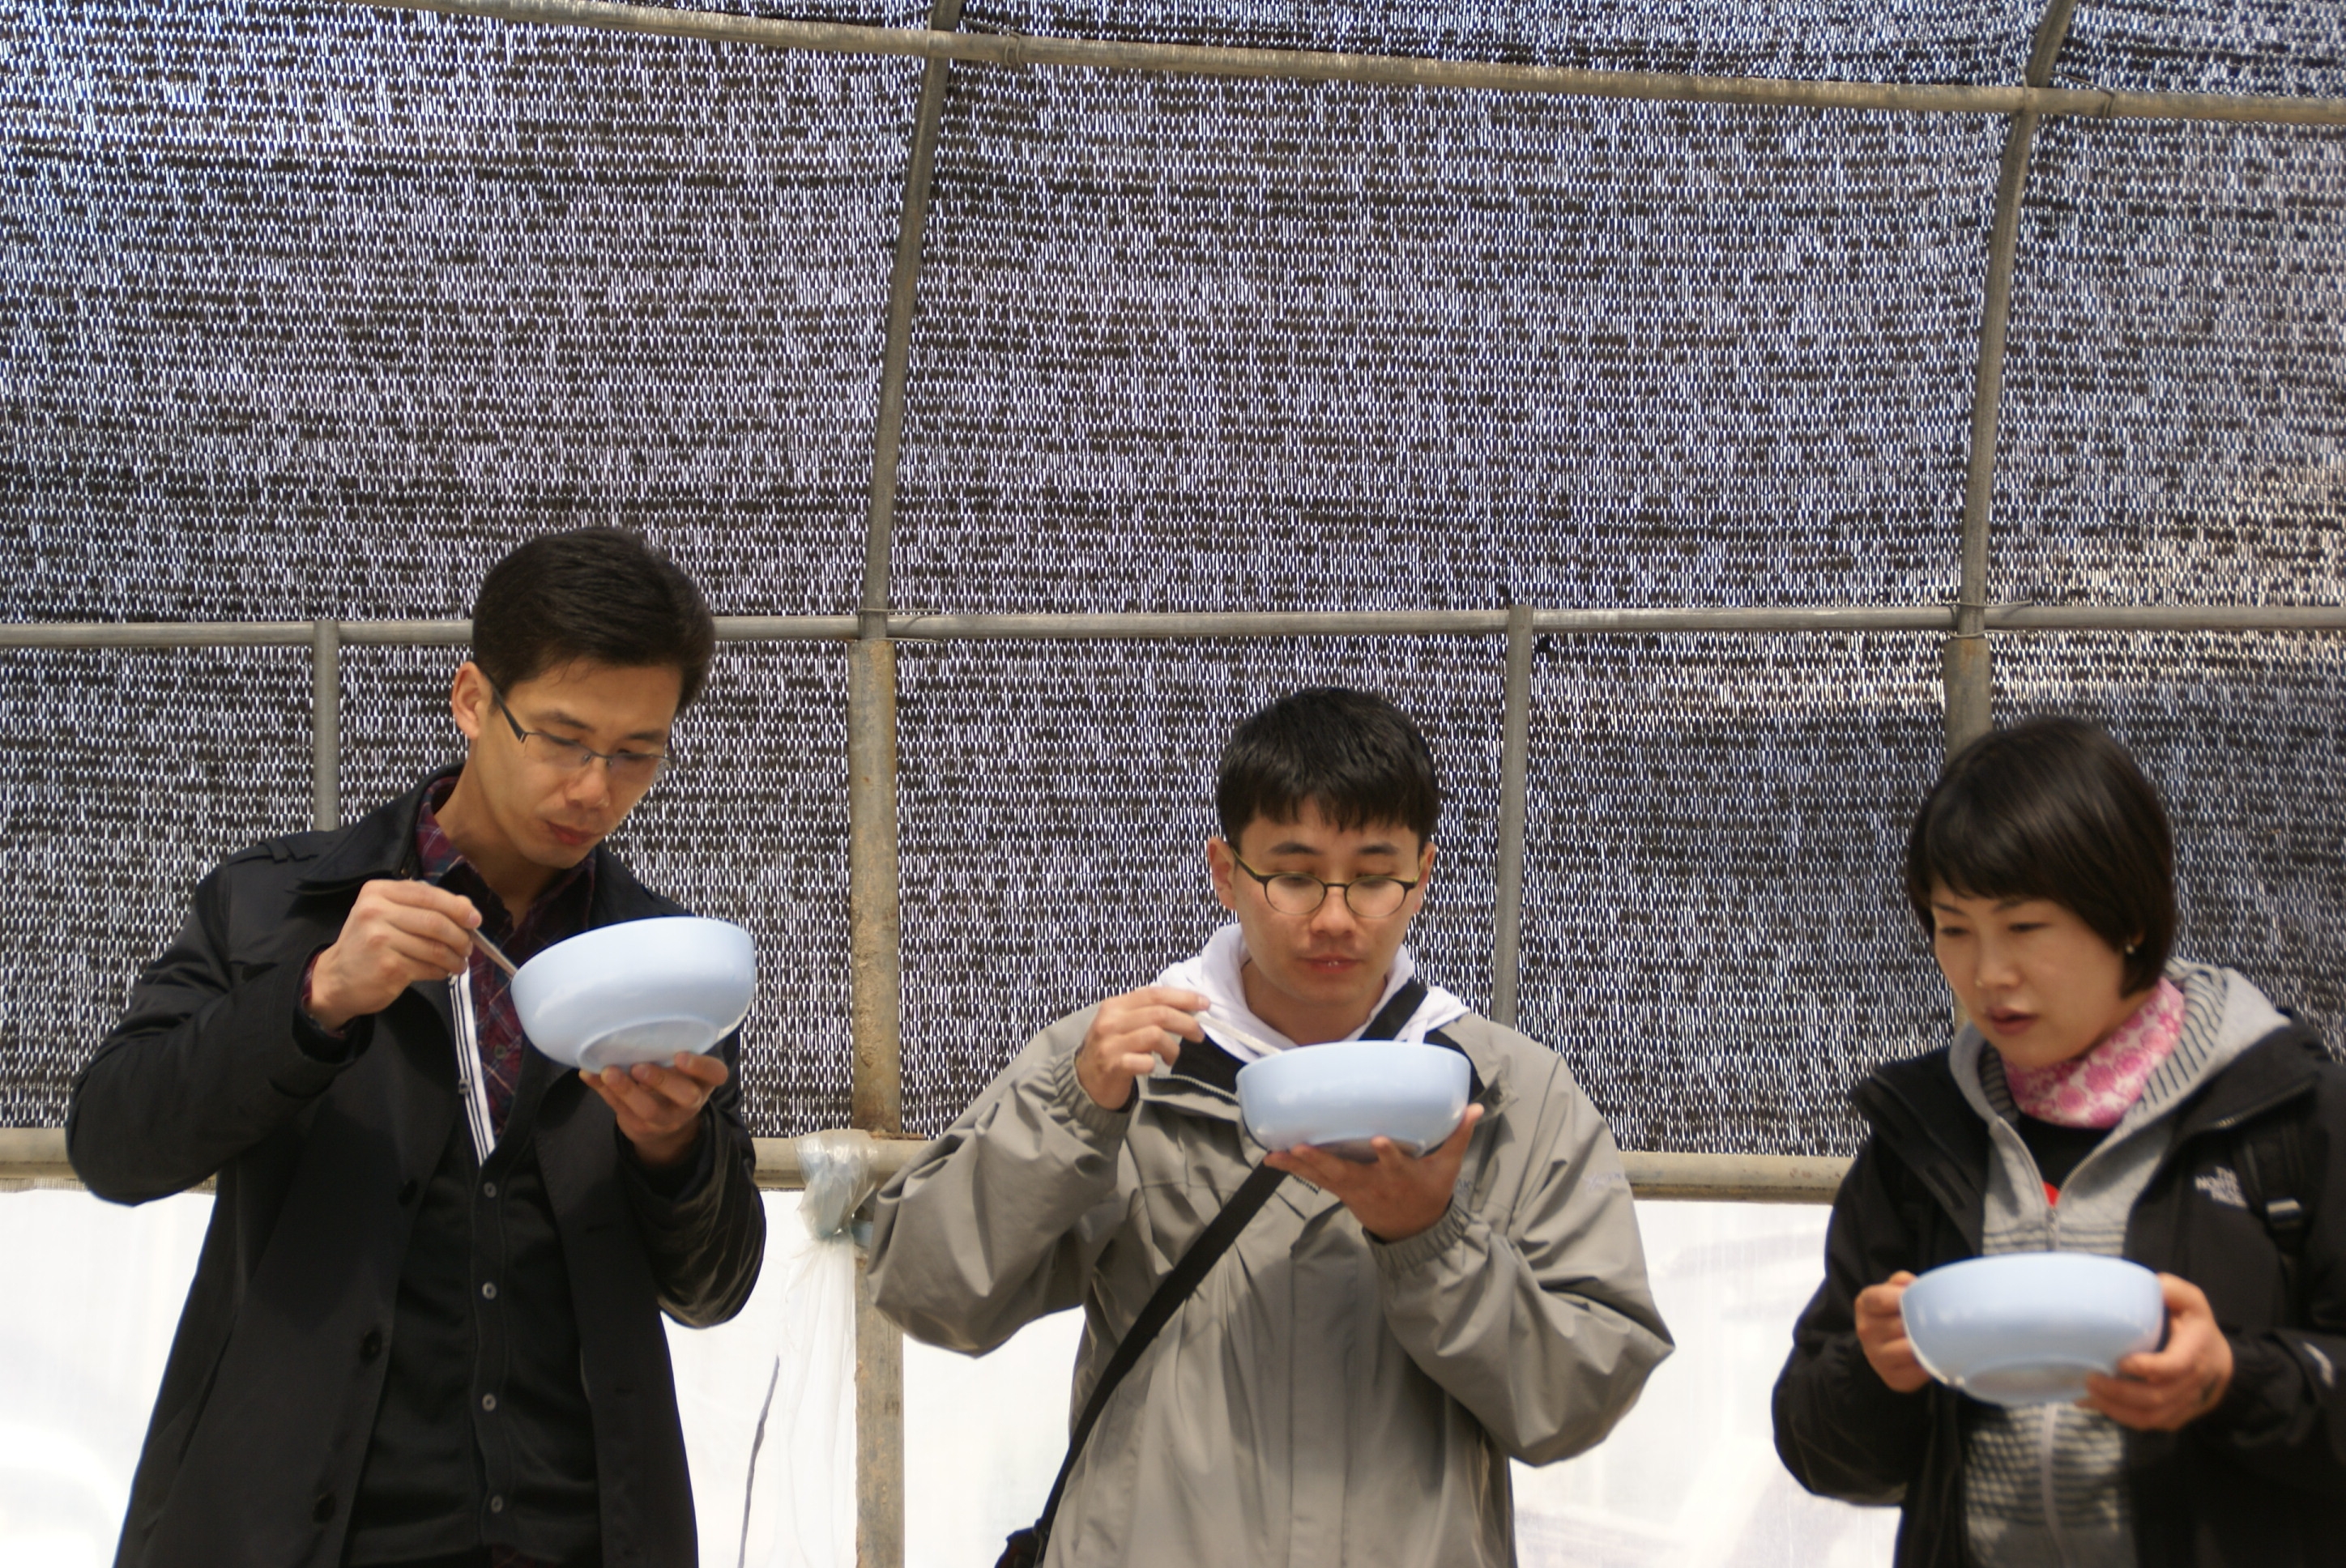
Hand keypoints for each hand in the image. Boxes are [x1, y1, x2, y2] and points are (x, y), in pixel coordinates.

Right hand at [307, 879, 480, 1030]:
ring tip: (460, 962)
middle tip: (469, 946)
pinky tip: (443, 972)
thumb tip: (467, 906)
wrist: (335, 979)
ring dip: (455, 957)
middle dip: (460, 935)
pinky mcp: (388, 966)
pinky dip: (442, 971)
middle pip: (435, 921)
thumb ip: (423, 906)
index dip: (457, 907)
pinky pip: (428, 967)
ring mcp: (380, 940)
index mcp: (377, 892)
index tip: (475, 920)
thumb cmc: (368, 944)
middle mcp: (375, 912)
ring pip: (435, 947)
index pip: (428, 894)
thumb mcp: (387, 915)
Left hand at [583, 1052, 729, 1168]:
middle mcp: (690, 1102)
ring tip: (608, 1072)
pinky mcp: (640, 1127)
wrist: (663, 1125)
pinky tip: (589, 1075)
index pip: (715, 1074)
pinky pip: (621, 1110)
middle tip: (639, 1067)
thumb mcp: (681, 1068)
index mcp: (703, 1081)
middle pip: (685, 1096)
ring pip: (649, 1110)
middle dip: (661, 1081)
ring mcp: (666, 1119)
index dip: (700, 1066)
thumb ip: (668, 1050)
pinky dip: (603, 1091)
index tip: (680, 1055)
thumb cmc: (672, 1080)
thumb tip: (635, 1023)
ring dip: (627, 1090)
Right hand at [1075, 986, 1206, 1110]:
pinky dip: (1154, 1064)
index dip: (1182, 997)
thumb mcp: (1123, 1023)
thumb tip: (1187, 1007)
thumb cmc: (1111, 1048)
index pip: (1154, 994)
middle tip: (1199, 1035)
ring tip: (1173, 1057)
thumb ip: (1147, 1012)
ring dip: (1173, 1048)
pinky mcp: (1112, 1066)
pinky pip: (1144, 1062)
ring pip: (1155, 1035)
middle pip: (1159, 1014)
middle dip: (1187, 1023)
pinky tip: (1153, 1067)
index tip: (1204, 1003)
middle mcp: (1111, 1021)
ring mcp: (1110, 1044)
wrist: (1085, 1081)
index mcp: (1115, 1005)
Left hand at [1265, 1104, 1484, 1241]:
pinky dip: (1295, 1171)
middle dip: (1323, 1162)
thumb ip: (1458, 1137)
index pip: (1395, 1165)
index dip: (1387, 1155)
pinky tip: (1272, 1159)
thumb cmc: (1430, 1193)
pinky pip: (1315, 1181)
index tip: (1380, 1141)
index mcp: (1401, 1178)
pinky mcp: (1341, 1192)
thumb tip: (1476, 1107)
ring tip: (1276, 1154)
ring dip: (1300, 1167)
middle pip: (1345, 1174)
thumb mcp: (1448, 1169)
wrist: (1414, 1231)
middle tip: (1301, 1148)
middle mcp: (1373, 1185)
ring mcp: (1354, 1191)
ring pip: (1324, 1179)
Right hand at [1856, 1272, 1932, 1392]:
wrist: (1883, 1350)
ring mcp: (1876, 1356)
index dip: (1898, 1298)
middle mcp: (1866, 1331)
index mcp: (1865, 1305)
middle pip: (1898, 1325)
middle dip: (1919, 1323)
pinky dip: (1929, 1364)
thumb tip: (1912, 1283)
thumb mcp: (1891, 1293)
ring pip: (1907, 1349)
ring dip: (1924, 1344)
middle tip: (1936, 1321)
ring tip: (1937, 1339)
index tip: (1916, 1298)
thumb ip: (1900, 1283)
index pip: (1878, 1299)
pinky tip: (1933, 1357)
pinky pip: (1917, 1371)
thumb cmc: (1893, 1316)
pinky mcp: (1892, 1377)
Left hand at [2082, 1273, 2232, 1429]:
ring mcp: (2184, 1404)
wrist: (2222, 1364)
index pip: (2174, 1367)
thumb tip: (2153, 1283)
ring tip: (2086, 1395)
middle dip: (2119, 1392)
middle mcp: (2192, 1383)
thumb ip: (2175, 1291)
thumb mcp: (2193, 1303)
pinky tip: (2093, 1404)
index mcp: (2195, 1352)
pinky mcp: (2175, 1417)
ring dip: (2115, 1410)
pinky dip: (2120, 1417)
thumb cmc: (2197, 1328)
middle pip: (2155, 1398)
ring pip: (2150, 1417)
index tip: (2120, 1361)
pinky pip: (2148, 1424)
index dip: (2147, 1368)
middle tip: (2089, 1377)